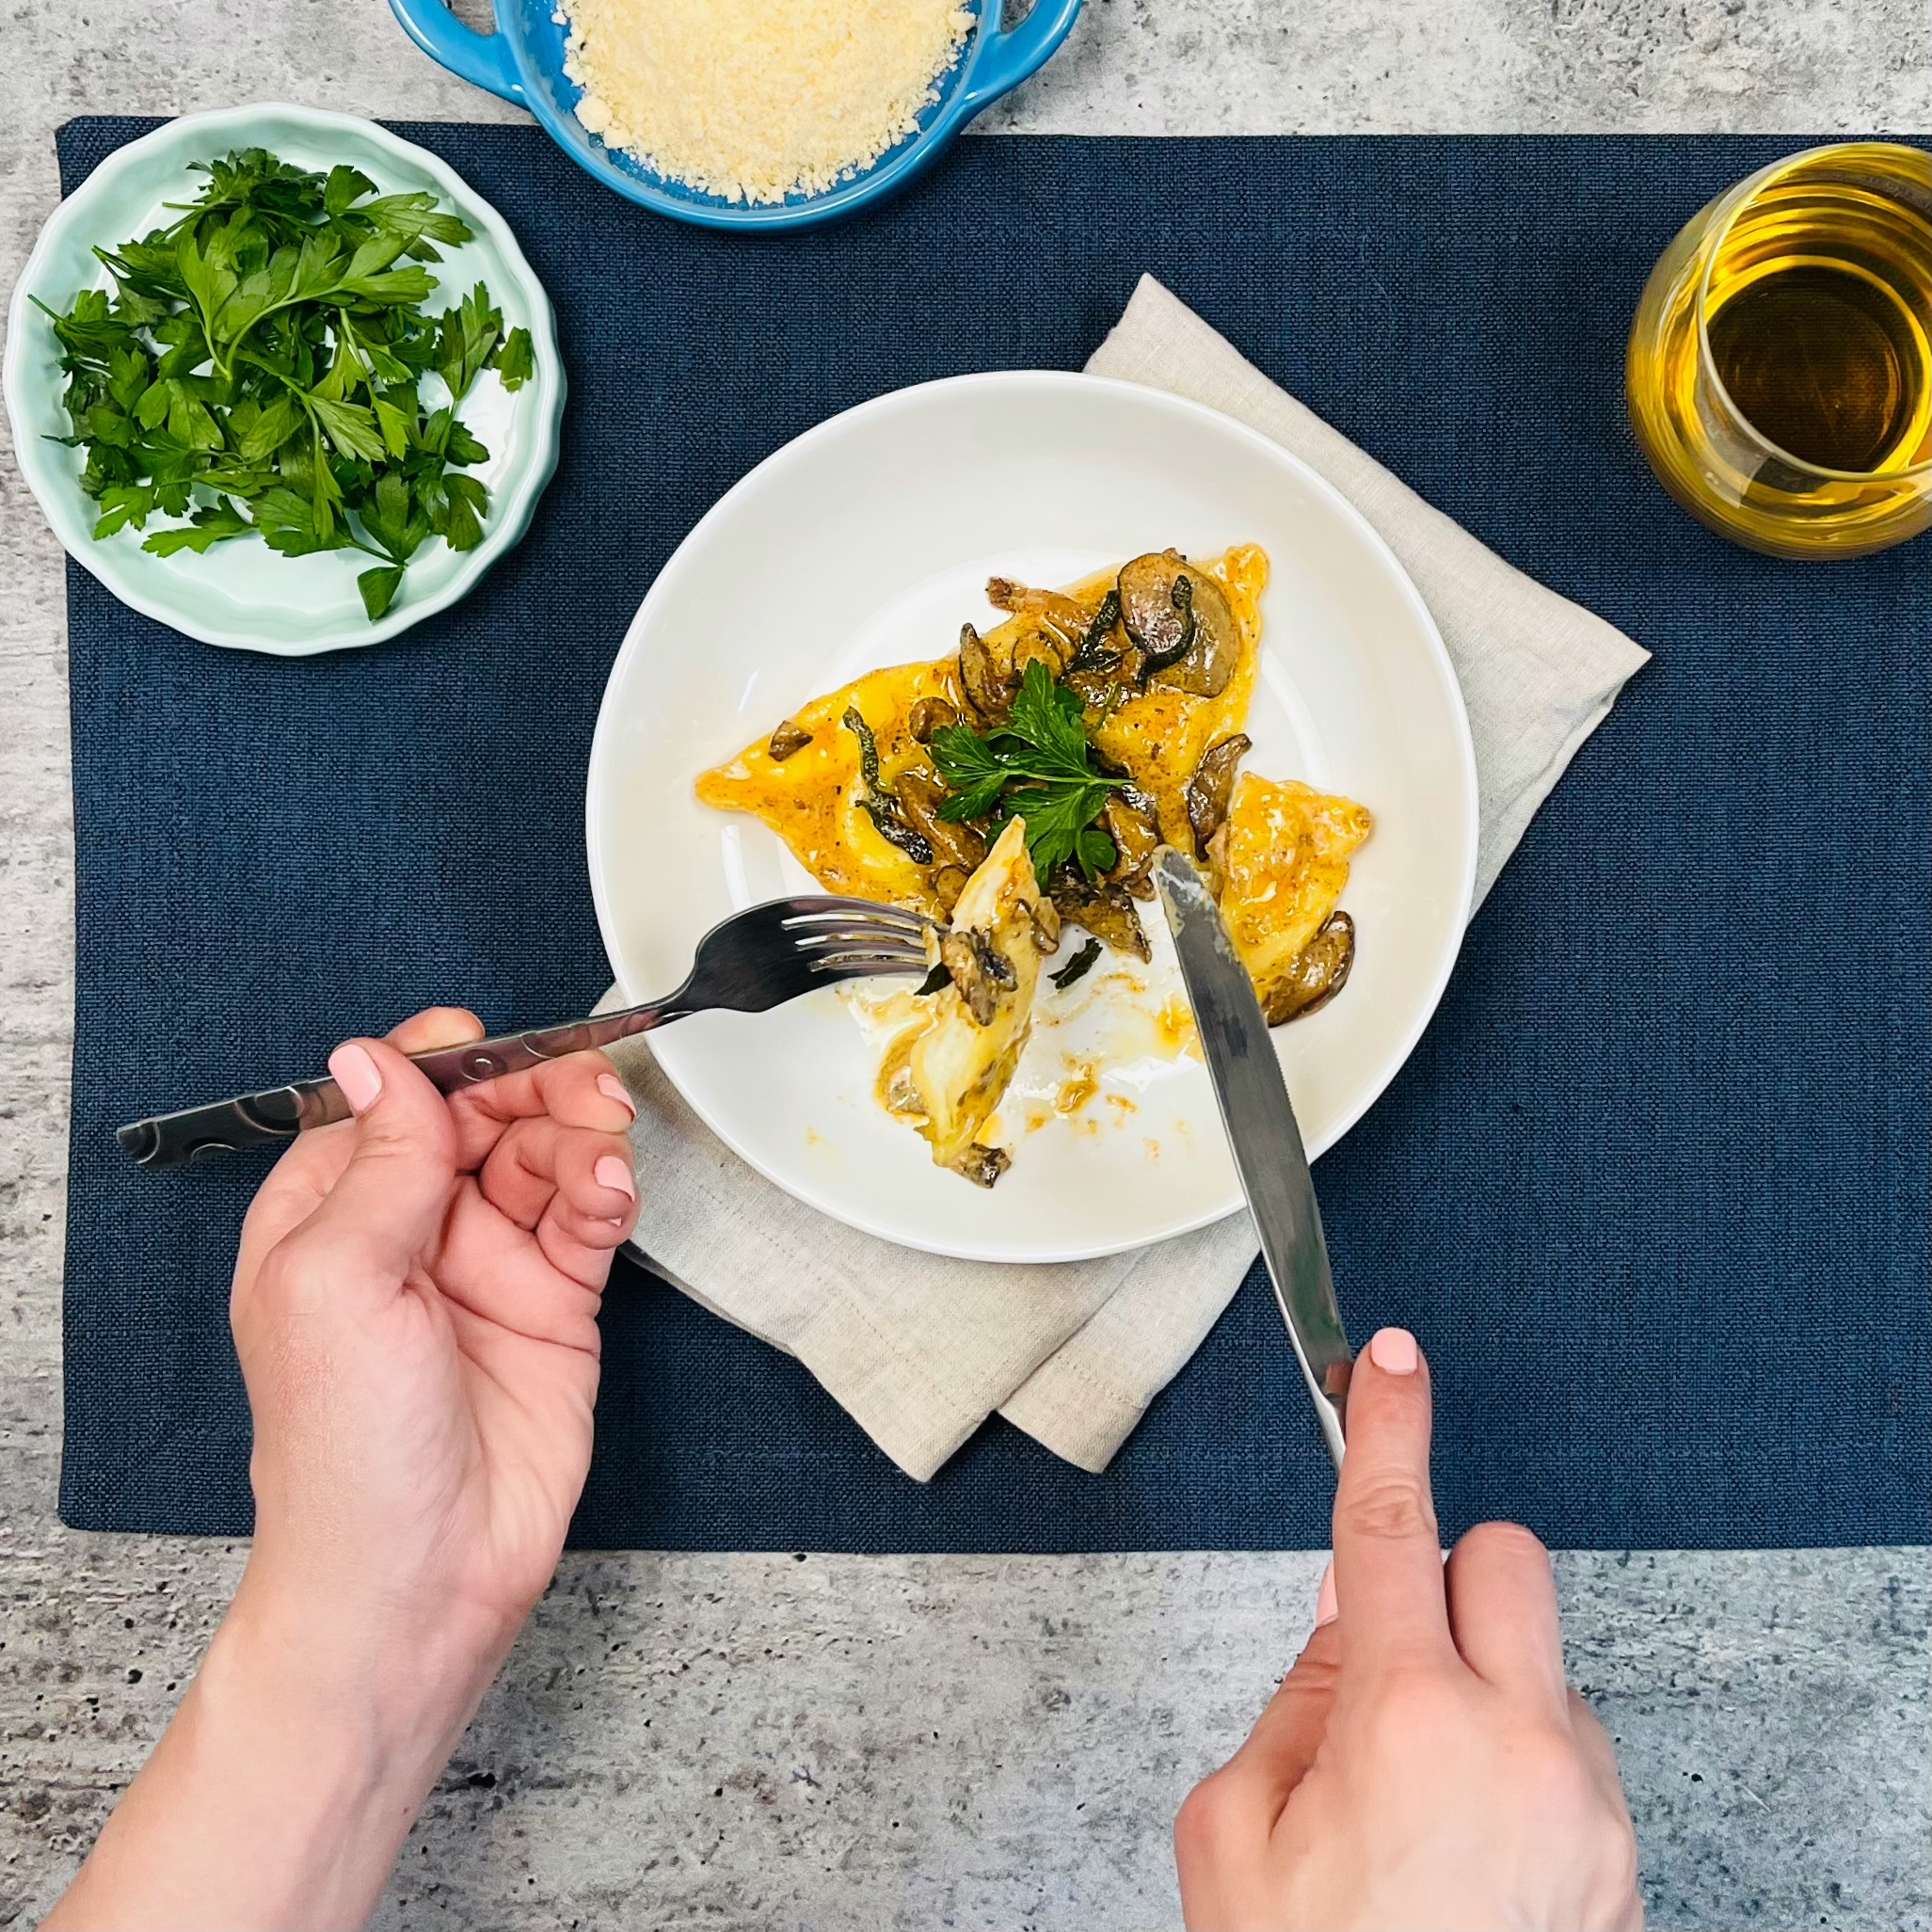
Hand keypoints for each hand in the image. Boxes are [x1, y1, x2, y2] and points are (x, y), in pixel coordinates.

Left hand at [47, 1008, 639, 1931]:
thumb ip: (375, 1163)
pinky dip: (607, 1192)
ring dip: (582, 1139)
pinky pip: (587, 1219)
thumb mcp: (336, 1283)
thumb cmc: (345, 1455)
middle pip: (482, 1120)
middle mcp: (408, 1231)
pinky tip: (613, 1192)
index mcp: (329, 1215)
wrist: (420, 1580)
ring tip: (605, 1156)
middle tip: (586, 1090)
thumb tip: (377, 1055)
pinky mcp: (555, 1304)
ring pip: (545, 1159)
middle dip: (535, 1093)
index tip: (490, 1046)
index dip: (444, 1066)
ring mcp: (486, 1266)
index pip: (391, 1102)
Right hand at [1174, 1329, 1641, 1931]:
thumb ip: (1284, 1708)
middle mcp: (1519, 1742)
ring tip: (1422, 1809)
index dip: (1389, 1423)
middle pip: (1506, 1556)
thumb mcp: (1231, 1839)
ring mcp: (1587, 1800)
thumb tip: (1339, 1636)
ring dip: (1484, 1692)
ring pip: (1542, 1663)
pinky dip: (1522, 1765)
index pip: (1391, 1524)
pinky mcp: (1623, 1852)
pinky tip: (1470, 1856)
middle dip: (1445, 1578)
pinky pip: (1573, 1748)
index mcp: (1404, 1720)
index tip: (1394, 1359)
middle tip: (1392, 1659)